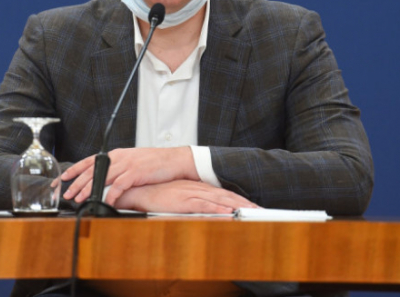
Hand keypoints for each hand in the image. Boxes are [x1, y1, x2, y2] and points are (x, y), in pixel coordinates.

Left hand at [61, 147, 198, 204]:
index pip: (89, 160)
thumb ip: (117, 169)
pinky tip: (106, 202)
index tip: (63, 178)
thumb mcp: (131, 163)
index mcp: (116, 154)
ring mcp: (127, 164)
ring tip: (80, 199)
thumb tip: (103, 181)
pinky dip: (111, 195)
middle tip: (68, 193)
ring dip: (89, 190)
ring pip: (102, 177)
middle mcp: (119, 157)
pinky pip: (119, 185)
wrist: (173, 160)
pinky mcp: (136, 173)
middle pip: (92, 170)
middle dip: (77, 183)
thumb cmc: (154, 163)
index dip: (75, 169)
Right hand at [113, 180, 257, 213]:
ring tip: (251, 211)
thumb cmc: (156, 197)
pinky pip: (203, 204)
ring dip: (236, 205)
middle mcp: (197, 188)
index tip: (253, 206)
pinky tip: (227, 211)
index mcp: (197, 187)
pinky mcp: (183, 200)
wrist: (139, 191)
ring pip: (218, 199)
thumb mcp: (178, 199)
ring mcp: (190, 193)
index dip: (239, 199)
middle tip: (260, 209)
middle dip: (244, 202)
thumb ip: (193, 204)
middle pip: (226, 195)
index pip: (223, 193)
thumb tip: (207, 212)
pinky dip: (216, 208)